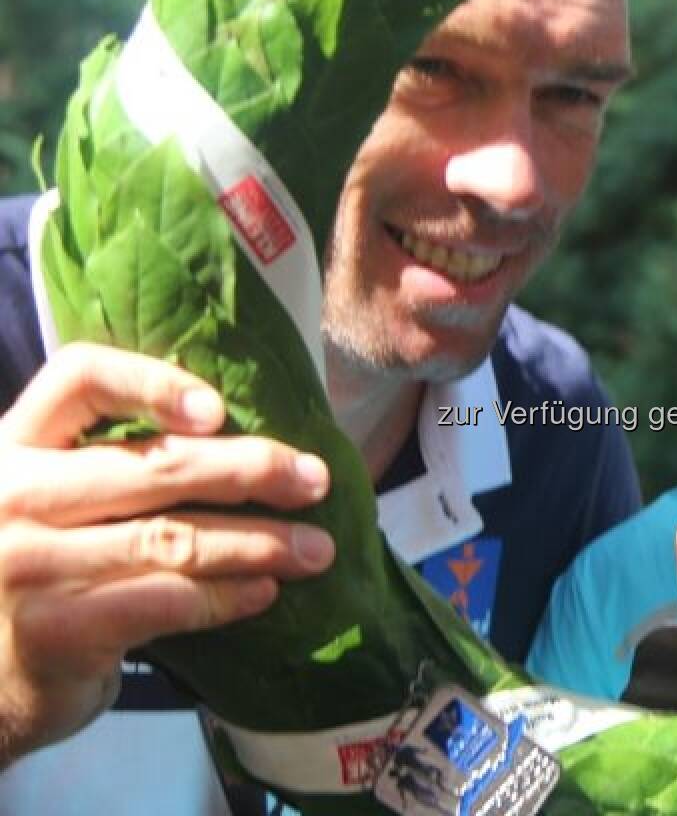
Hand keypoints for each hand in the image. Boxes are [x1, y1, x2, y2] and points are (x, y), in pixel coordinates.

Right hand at [0, 344, 335, 766]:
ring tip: (315, 549)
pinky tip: (265, 590)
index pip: (80, 377)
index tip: (220, 408)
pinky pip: (169, 600)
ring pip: (174, 538)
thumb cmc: (45, 572)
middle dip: (249, 470)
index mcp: (16, 442)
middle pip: (153, 463)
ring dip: (260, 543)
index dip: (155, 382)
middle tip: (315, 481)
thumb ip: (116, 461)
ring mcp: (27, 564)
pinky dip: (229, 595)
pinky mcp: (57, 629)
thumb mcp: (54, 500)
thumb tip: (254, 438)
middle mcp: (11, 494)